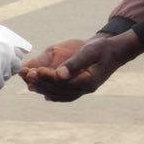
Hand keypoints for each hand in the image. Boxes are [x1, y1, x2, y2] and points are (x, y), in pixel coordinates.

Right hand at [0, 39, 26, 90]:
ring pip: (8, 76)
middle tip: (2, 71)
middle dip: (11, 70)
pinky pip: (0, 85)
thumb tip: (2, 60)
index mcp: (5, 47)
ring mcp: (3, 68)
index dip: (14, 60)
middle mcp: (8, 57)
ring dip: (1, 77)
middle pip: (17, 67)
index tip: (9, 63)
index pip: (19, 55)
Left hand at [24, 31, 143, 101]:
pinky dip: (55, 95)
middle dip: (42, 83)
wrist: (116, 51)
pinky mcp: (83, 87)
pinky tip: (45, 94)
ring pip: (61, 94)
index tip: (35, 71)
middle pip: (59, 90)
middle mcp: (86, 89)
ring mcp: (85, 90)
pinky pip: (67, 95)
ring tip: (30, 84)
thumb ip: (75, 63)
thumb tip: (59, 74)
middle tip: (27, 77)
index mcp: (88, 82)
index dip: (47, 77)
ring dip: (45, 89)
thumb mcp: (90, 51)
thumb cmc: (103, 48)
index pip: (62, 82)